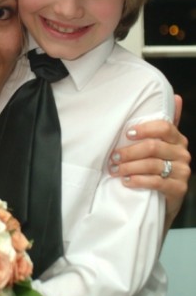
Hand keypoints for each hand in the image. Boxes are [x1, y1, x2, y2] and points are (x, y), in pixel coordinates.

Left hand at [109, 95, 190, 226]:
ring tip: (114, 170)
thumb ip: (163, 124)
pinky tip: (126, 181)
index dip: (144, 129)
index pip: (163, 127)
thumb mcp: (160, 144)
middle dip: (128, 152)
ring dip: (129, 167)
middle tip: (113, 157)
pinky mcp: (178, 189)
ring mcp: (182, 172)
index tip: (126, 134)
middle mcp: (182, 153)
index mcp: (177, 138)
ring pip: (151, 165)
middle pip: (153, 147)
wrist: (164, 199)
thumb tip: (177, 96)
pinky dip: (138, 180)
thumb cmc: (157, 167)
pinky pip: (156, 182)